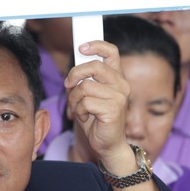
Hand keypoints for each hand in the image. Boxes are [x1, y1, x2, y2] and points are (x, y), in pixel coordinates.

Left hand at [64, 41, 131, 170]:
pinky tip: (84, 117)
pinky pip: (85, 102)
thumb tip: (73, 71)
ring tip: (77, 108)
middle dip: (75, 74)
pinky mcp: (113, 109)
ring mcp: (119, 97)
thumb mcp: (89, 95)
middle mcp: (121, 84)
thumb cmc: (96, 119)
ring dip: (74, 99)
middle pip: (93, 67)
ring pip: (85, 86)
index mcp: (117, 77)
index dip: (96, 46)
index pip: (111, 52)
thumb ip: (84, 80)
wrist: (108, 144)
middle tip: (68, 84)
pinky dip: (78, 110)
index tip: (81, 48)